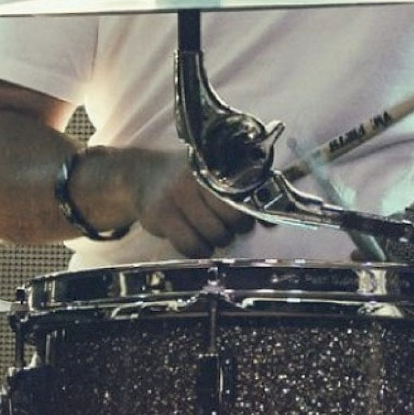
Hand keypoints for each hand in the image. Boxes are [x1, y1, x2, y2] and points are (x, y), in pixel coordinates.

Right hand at [134, 150, 255, 256]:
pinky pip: (190, 246)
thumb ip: (239, 192)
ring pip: (213, 235)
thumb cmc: (188, 177)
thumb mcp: (211, 174)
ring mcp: (176, 195)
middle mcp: (196, 177)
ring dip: (216, 240)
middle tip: (228, 225)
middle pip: (233, 217)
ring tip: (210, 231)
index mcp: (213, 164)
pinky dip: (198, 250)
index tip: (251, 219)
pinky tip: (197, 242)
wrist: (143, 175)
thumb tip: (270, 222)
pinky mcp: (161, 215)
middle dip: (235, 227)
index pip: (244, 192)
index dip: (251, 211)